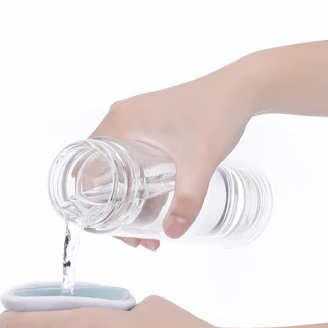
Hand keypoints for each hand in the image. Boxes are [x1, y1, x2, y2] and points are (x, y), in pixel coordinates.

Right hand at [90, 56, 259, 246]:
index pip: (87, 169)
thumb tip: (173, 233)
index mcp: (121, 124)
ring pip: (117, 168)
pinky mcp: (150, 123)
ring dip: (127, 200)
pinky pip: (131, 158)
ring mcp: (135, 120)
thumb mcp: (199, 164)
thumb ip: (187, 201)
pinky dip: (137, 183)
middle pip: (100, 173)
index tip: (114, 228)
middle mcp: (121, 119)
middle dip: (114, 211)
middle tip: (135, 237)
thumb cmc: (216, 115)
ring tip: (148, 229)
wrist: (239, 90)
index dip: (94, 204)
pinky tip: (155, 205)